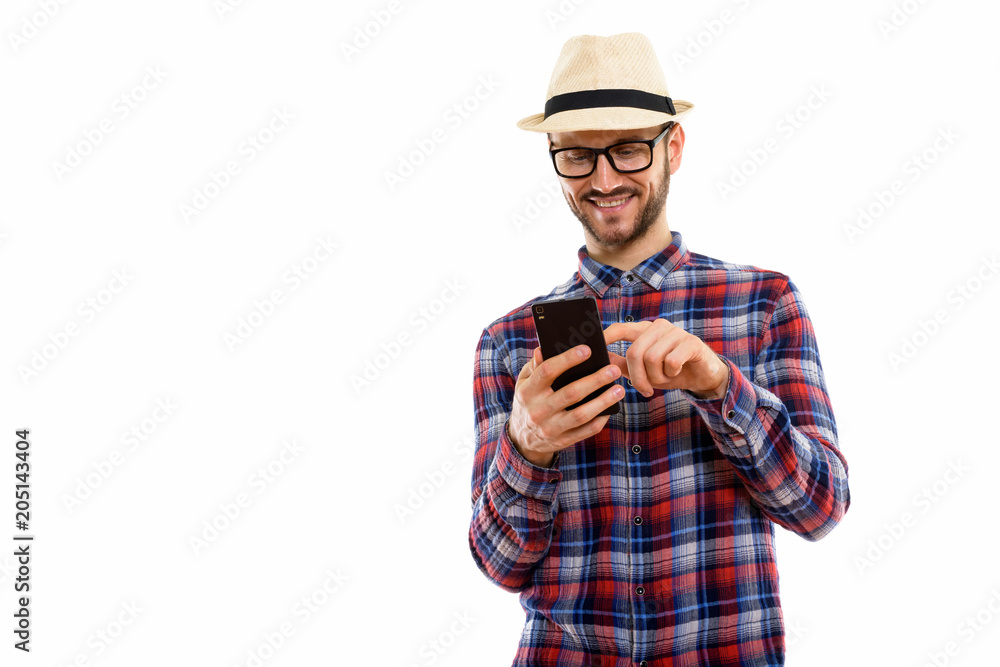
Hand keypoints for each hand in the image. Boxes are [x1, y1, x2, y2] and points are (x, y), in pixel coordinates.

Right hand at [507, 344, 624, 467]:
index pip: (548, 371)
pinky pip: (585, 431)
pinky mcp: (561, 441)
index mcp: (528, 392)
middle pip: (570, 393)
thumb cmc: (528, 401)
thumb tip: (543, 349)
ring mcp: (550, 428)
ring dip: (603, 401)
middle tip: (613, 369)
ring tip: (619, 389)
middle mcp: (538, 411)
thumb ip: (535, 366)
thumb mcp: (524, 382)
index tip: (587, 350)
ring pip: (581, 414)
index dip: (567, 359)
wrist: (522, 438)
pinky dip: (600, 420)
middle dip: (595, 380)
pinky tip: (611, 408)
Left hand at [603, 319, 728, 399]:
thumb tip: (601, 360)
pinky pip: (671, 362)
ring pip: (652, 358)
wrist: (703, 376)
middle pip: (635, 351)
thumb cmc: (670, 372)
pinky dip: (671, 374)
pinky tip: (677, 373)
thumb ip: (622, 364)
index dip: (606, 337)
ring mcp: (676, 332)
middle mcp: (658, 327)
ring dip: (656, 377)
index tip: (595, 347)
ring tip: (664, 379)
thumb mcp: (643, 371)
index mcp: (644, 330)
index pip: (620, 328)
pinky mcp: (691, 342)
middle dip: (637, 377)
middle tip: (644, 390)